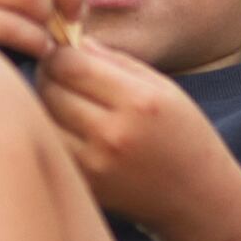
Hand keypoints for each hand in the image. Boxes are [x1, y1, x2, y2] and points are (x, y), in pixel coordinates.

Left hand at [35, 38, 236, 234]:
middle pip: (50, 89)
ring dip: (44, 104)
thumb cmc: (184, 137)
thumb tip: (68, 41)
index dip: (59, 52)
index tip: (64, 52)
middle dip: (49, 75)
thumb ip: (114, 61)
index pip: (70, 64)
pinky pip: (50, 147)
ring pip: (41, 119)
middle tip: (60, 74)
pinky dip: (49, 133)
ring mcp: (95, 166)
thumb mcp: (163, 88)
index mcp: (138, 101)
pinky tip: (67, 128)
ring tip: (64, 100)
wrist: (198, 199)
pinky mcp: (84, 187)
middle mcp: (113, 134)